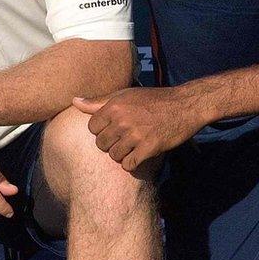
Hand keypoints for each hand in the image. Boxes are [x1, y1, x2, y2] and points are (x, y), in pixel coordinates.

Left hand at [75, 88, 205, 171]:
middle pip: (101, 144)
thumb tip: (73, 101)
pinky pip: (129, 164)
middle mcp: (122, 120)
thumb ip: (98, 101)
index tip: (112, 129)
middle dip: (110, 144)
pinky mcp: (150, 148)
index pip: (92, 128)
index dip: (101, 131)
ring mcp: (136, 135)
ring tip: (131, 147)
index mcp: (114, 106)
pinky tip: (138, 155)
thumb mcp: (124, 95)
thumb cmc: (152, 99)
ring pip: (113, 155)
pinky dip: (131, 164)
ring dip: (121, 154)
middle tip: (123, 140)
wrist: (185, 105)